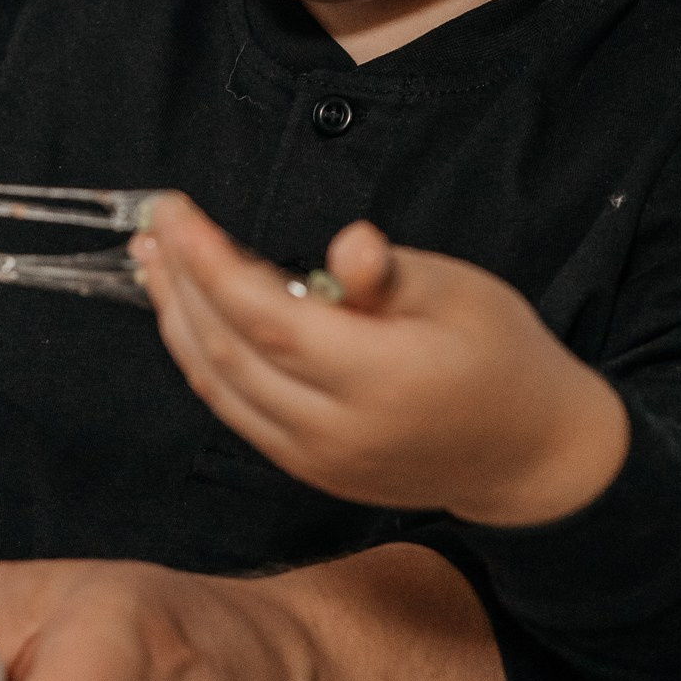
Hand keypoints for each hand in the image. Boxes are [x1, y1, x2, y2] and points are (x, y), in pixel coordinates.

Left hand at [135, 198, 629, 525]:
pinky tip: (188, 314)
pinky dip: (202, 358)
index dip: (208, 261)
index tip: (176, 210)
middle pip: (228, 350)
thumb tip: (348, 244)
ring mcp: (318, 459)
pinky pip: (236, 411)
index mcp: (380, 378)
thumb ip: (388, 275)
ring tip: (152, 260)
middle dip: (179, 281)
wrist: (529, 455)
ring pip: (220, 386)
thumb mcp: (459, 293)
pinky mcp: (310, 470)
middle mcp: (337, 429)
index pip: (265, 315)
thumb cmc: (499, 355)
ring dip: (176, 319)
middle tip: (155, 223)